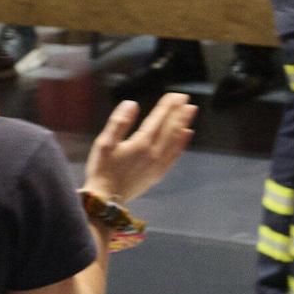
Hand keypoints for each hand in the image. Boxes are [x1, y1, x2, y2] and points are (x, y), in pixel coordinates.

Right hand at [82, 92, 196, 203]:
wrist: (107, 199)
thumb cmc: (102, 169)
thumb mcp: (104, 143)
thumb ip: (119, 123)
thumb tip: (132, 104)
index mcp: (141, 143)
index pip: (158, 119)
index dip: (167, 105)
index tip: (175, 94)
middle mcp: (154, 152)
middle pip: (170, 127)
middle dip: (178, 111)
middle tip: (186, 98)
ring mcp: (159, 163)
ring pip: (175, 139)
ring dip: (184, 123)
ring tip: (191, 110)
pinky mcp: (159, 173)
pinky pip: (175, 154)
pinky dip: (182, 143)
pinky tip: (187, 134)